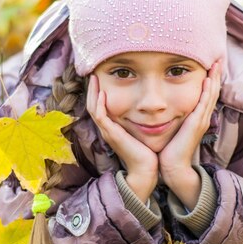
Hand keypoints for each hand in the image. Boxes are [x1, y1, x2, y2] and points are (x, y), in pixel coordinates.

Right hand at [87, 75, 157, 201]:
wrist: (147, 170)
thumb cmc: (148, 151)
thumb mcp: (142, 131)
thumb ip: (141, 120)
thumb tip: (150, 107)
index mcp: (113, 127)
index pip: (99, 106)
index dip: (98, 91)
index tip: (102, 76)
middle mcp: (107, 129)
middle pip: (92, 104)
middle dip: (92, 88)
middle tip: (93, 73)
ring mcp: (108, 132)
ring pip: (93, 108)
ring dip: (93, 92)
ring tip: (94, 78)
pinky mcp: (112, 135)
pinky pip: (101, 117)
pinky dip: (100, 104)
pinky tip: (102, 93)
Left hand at [158, 61, 221, 208]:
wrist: (172, 167)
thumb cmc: (169, 149)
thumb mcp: (173, 128)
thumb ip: (173, 117)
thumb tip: (164, 106)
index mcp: (197, 118)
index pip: (206, 94)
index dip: (210, 80)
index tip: (209, 65)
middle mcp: (202, 118)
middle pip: (213, 92)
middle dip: (215, 75)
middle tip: (217, 59)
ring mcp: (201, 121)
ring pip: (211, 95)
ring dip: (214, 79)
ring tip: (216, 64)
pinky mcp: (196, 125)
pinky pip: (204, 104)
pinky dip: (207, 91)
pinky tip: (208, 80)